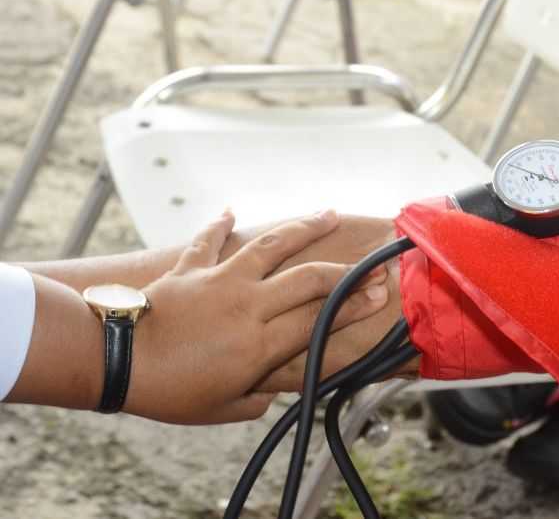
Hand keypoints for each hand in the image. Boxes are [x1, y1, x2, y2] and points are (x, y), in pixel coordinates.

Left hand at [124, 210, 388, 423]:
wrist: (116, 359)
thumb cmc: (168, 392)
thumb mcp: (222, 409)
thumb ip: (257, 397)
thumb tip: (269, 388)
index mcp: (259, 344)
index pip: (320, 319)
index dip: (354, 305)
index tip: (379, 294)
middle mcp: (247, 304)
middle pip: (309, 278)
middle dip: (347, 271)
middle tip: (370, 264)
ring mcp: (220, 281)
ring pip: (271, 245)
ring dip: (304, 227)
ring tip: (328, 213)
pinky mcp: (191, 268)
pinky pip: (210, 240)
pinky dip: (220, 224)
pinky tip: (231, 212)